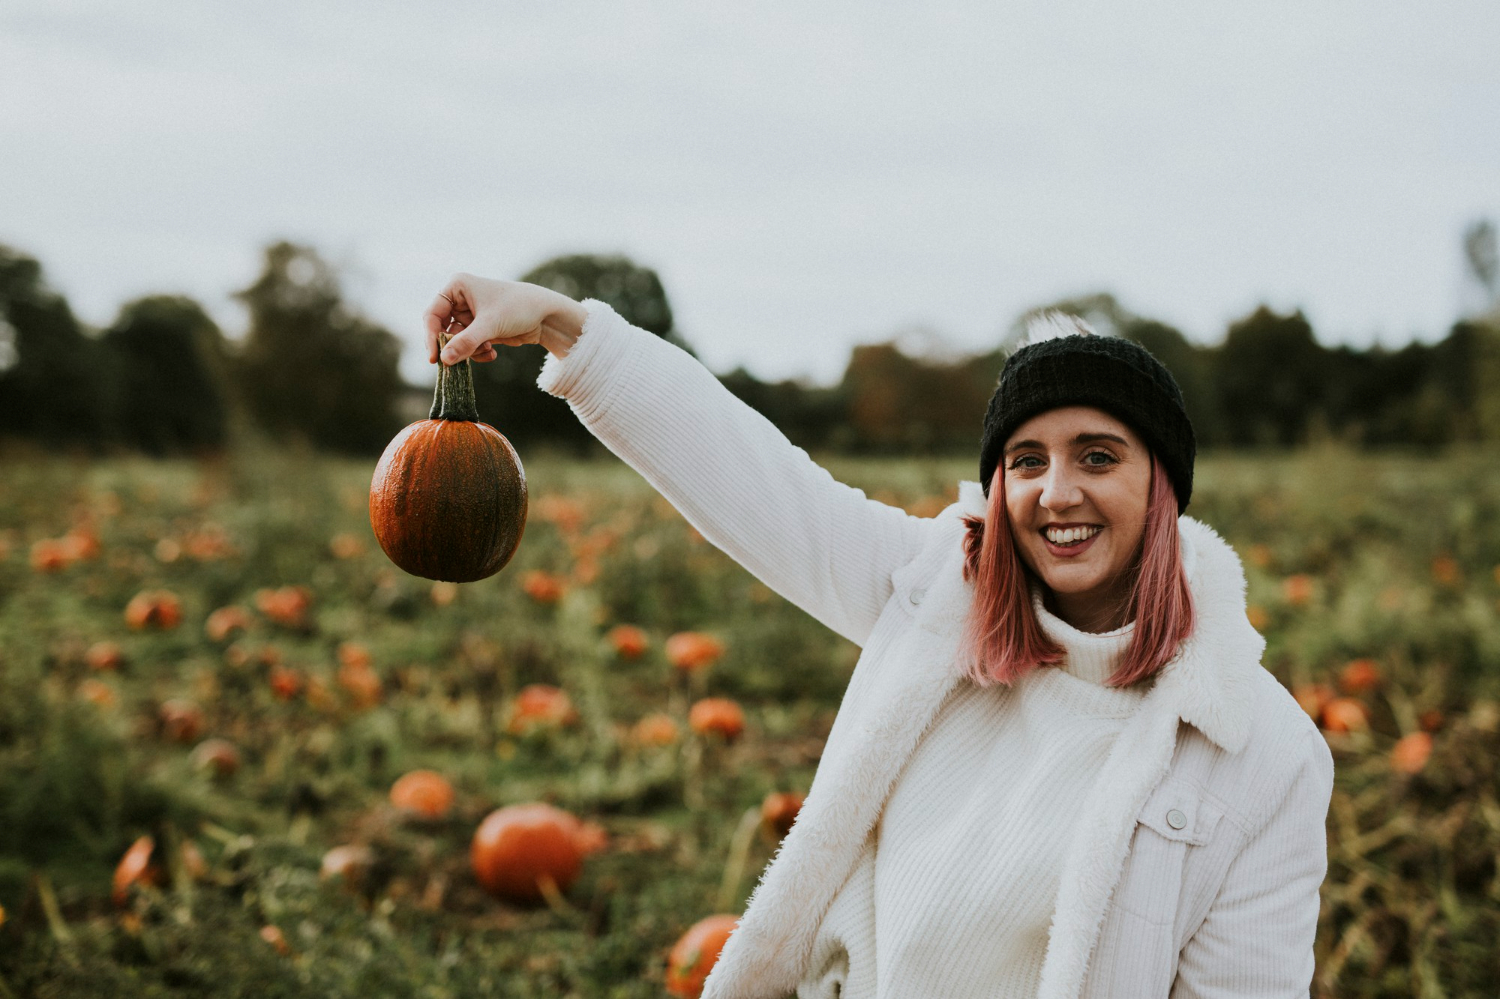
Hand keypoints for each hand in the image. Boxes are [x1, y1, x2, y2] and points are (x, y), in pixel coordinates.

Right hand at [423, 274, 587, 364]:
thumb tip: (444, 360)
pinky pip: (468, 346)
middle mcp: (460, 298)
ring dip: (469, 351)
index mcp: (457, 286)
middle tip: (459, 361)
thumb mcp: (491, 325)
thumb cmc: (519, 308)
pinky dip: (477, 353)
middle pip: (441, 330)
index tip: (434, 359)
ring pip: (455, 341)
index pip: (432, 315)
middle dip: (454, 346)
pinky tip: (492, 352)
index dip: (430, 338)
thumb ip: (466, 343)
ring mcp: (469, 314)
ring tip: (486, 350)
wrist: (546, 315)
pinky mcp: (479, 328)